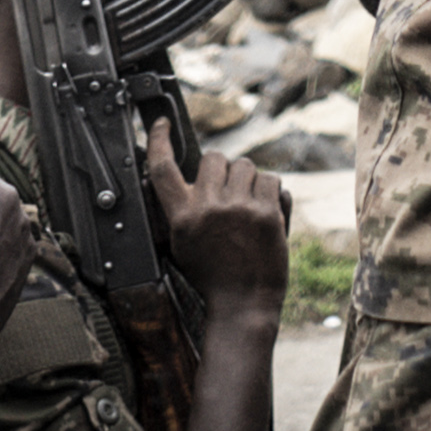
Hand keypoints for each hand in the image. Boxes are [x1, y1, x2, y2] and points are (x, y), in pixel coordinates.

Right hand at [149, 121, 290, 306]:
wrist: (243, 305)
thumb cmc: (213, 277)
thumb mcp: (182, 244)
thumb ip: (182, 209)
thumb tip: (185, 176)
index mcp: (182, 217)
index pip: (162, 168)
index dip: (158, 141)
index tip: (162, 124)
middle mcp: (208, 208)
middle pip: (213, 158)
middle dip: (222, 170)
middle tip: (228, 194)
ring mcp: (239, 209)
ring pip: (245, 165)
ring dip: (248, 180)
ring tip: (248, 207)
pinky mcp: (267, 214)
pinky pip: (272, 180)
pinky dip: (272, 193)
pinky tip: (267, 214)